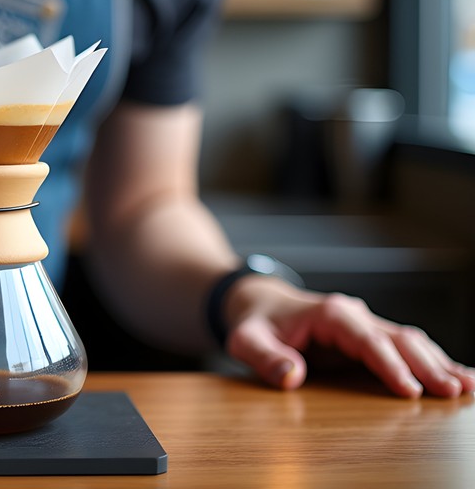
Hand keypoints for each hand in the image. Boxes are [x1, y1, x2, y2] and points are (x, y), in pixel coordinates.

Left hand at [224, 276, 474, 396]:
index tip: (408, 390)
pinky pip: (407, 349)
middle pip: (397, 338)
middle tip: (451, 392)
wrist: (259, 305)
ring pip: (410, 341)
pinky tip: (462, 378)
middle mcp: (354, 315)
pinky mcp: (371, 339)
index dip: (387, 363)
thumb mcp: (246, 339)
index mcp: (329, 313)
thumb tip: (292, 377)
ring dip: (439, 363)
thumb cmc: (255, 323)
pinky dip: (434, 362)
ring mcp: (366, 326)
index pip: (364, 338)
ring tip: (468, 388)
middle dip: (425, 365)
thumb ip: (265, 357)